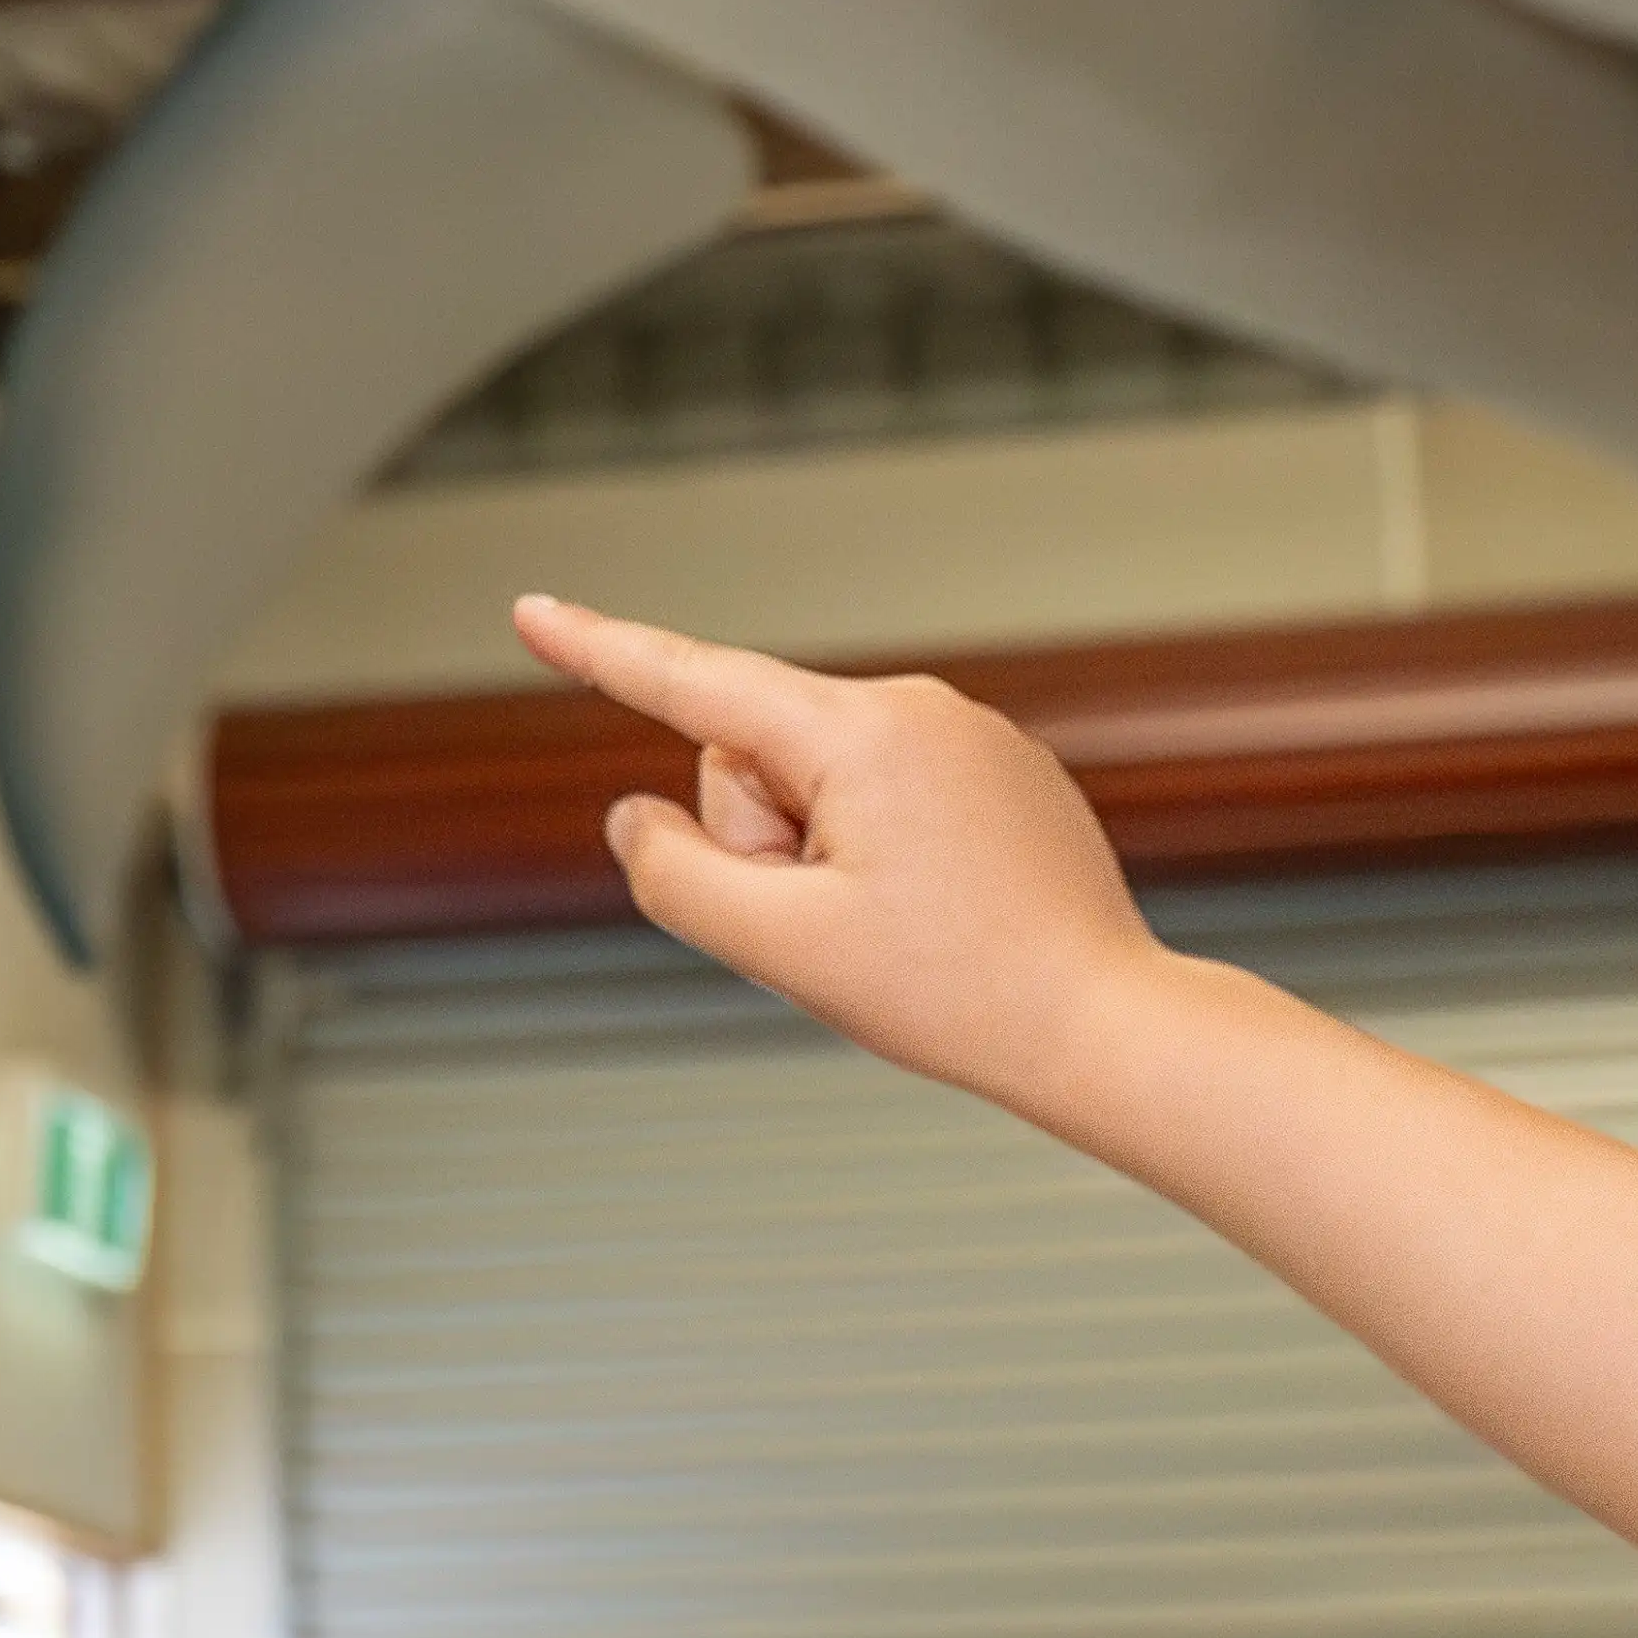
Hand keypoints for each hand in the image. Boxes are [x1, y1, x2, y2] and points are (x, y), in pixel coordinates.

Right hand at [515, 592, 1169, 1109]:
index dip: (598, 650)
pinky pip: (888, 798)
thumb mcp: (781, 948)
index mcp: (860, 734)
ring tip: (899, 930)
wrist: (1106, 1025)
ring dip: (822, 856)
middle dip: (761, 840)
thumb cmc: (957, 994)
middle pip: (758, 757)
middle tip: (832, 926)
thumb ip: (675, 877)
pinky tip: (940, 918)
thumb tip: (633, 819)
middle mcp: (919, 707)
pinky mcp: (1002, 773)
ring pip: (823, 784)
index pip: (694, 681)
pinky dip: (880, 856)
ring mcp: (969, 735)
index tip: (530, 611)